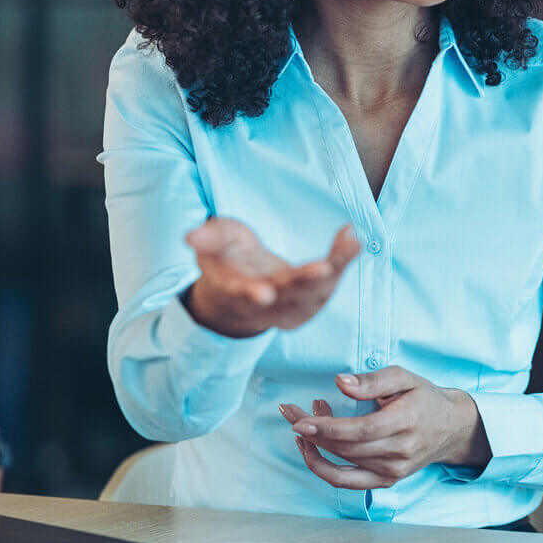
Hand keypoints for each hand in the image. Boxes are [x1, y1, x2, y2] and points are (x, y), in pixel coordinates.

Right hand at [182, 218, 360, 337]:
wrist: (245, 288)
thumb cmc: (228, 260)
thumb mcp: (214, 244)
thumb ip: (208, 239)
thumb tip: (190, 235)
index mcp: (236, 292)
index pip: (243, 296)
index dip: (251, 295)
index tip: (263, 294)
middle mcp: (267, 306)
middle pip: (288, 298)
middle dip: (306, 283)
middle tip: (324, 268)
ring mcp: (293, 307)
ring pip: (316, 294)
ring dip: (335, 269)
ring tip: (350, 243)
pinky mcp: (313, 301)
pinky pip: (331, 284)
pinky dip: (343, 262)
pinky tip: (352, 239)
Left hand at [280, 367, 490, 489]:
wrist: (451, 428)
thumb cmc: (424, 398)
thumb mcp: (404, 378)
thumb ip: (372, 381)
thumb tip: (339, 383)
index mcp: (406, 422)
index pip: (360, 431)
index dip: (327, 428)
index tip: (299, 420)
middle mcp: (399, 452)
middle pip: (346, 447)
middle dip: (312, 431)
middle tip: (290, 412)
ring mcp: (392, 471)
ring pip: (342, 463)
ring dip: (315, 445)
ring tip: (302, 424)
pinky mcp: (386, 481)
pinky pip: (347, 482)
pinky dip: (324, 468)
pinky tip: (311, 450)